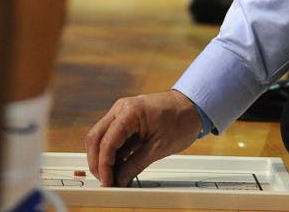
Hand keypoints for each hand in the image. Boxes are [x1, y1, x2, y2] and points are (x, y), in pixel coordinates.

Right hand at [85, 90, 202, 187]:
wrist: (192, 106)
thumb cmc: (181, 120)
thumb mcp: (159, 147)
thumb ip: (135, 164)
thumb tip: (119, 180)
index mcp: (130, 111)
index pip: (107, 142)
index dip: (104, 166)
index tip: (108, 183)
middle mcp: (121, 108)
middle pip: (96, 137)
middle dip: (97, 162)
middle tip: (106, 181)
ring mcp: (122, 112)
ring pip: (101, 137)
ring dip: (103, 158)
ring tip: (113, 177)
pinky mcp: (126, 119)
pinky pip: (112, 137)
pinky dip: (112, 153)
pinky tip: (119, 167)